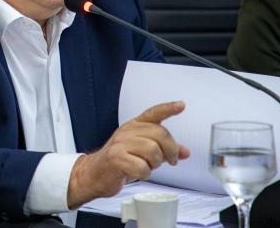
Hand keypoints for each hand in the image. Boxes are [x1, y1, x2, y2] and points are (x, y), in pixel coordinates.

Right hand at [66, 101, 189, 207]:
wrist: (94, 173)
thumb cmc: (119, 161)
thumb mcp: (143, 152)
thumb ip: (164, 149)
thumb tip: (184, 152)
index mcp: (134, 126)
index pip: (153, 113)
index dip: (168, 108)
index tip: (181, 105)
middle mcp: (127, 131)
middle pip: (160, 134)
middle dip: (170, 151)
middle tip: (170, 161)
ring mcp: (120, 143)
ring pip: (153, 151)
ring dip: (155, 164)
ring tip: (147, 166)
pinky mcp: (116, 157)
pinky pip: (142, 167)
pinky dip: (144, 174)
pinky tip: (136, 172)